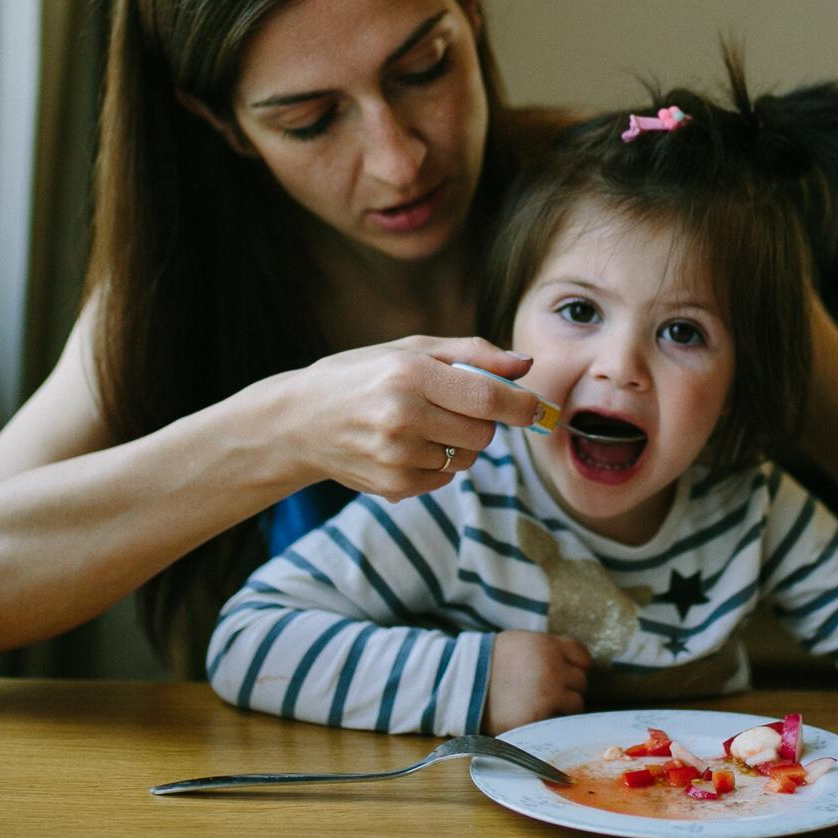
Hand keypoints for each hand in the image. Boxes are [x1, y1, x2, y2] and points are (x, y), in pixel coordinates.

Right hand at [281, 337, 545, 501]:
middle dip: (483, 421)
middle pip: (484, 433)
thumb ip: (472, 354)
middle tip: (454, 406)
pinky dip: (438, 463)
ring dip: (460, 443)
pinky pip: (445, 478)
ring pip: (468, 458)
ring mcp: (396, 456)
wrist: (299, 422)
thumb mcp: (410, 351)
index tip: (538, 408)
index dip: (522, 405)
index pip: (487, 396)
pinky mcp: (393, 486)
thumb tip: (525, 365)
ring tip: (422, 425)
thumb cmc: (361, 376)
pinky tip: (407, 446)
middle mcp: (402, 417)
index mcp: (409, 374)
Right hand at [484, 631, 589, 731]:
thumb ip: (547, 649)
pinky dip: (550, 720)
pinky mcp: (540, 717)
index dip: (576, 666)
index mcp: (548, 646)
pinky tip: (534, 715)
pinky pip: (559, 721)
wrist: (464, 685)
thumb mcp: (520, 643)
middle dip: (568, 687)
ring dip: (563, 706)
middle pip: (581, 681)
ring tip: (542, 706)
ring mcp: (549, 694)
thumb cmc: (490, 663)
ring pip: (576, 703)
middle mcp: (553, 668)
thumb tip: (569, 662)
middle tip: (548, 692)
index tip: (566, 674)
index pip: (582, 657)